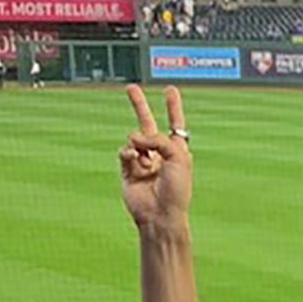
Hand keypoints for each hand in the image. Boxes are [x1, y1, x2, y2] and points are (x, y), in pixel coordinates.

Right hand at [120, 84, 192, 234]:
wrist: (160, 214)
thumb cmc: (176, 189)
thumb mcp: (178, 158)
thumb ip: (158, 139)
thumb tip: (133, 137)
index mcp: (176, 150)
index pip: (175, 124)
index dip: (173, 107)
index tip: (170, 90)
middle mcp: (159, 153)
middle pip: (148, 123)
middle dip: (139, 105)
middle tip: (131, 88)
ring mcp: (142, 160)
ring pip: (134, 137)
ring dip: (140, 143)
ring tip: (146, 160)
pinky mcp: (127, 169)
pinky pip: (124, 151)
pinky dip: (129, 153)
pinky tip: (135, 160)